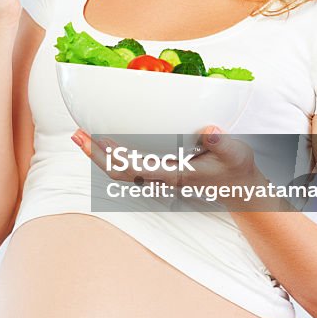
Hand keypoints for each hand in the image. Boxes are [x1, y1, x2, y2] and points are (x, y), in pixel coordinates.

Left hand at [71, 126, 265, 207]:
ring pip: (120, 171)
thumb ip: (222, 142)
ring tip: (82, 135)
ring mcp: (158, 177)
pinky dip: (112, 155)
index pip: (134, 169)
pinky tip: (105, 141)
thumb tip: (209, 129)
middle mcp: (161, 179)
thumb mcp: (235, 153)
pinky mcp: (160, 172)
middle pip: (118, 173)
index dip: (113, 156)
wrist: (240, 189)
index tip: (97, 139)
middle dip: (95, 155)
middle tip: (76, 134)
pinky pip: (129, 167)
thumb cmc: (235, 169)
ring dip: (99, 155)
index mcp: (174, 174)